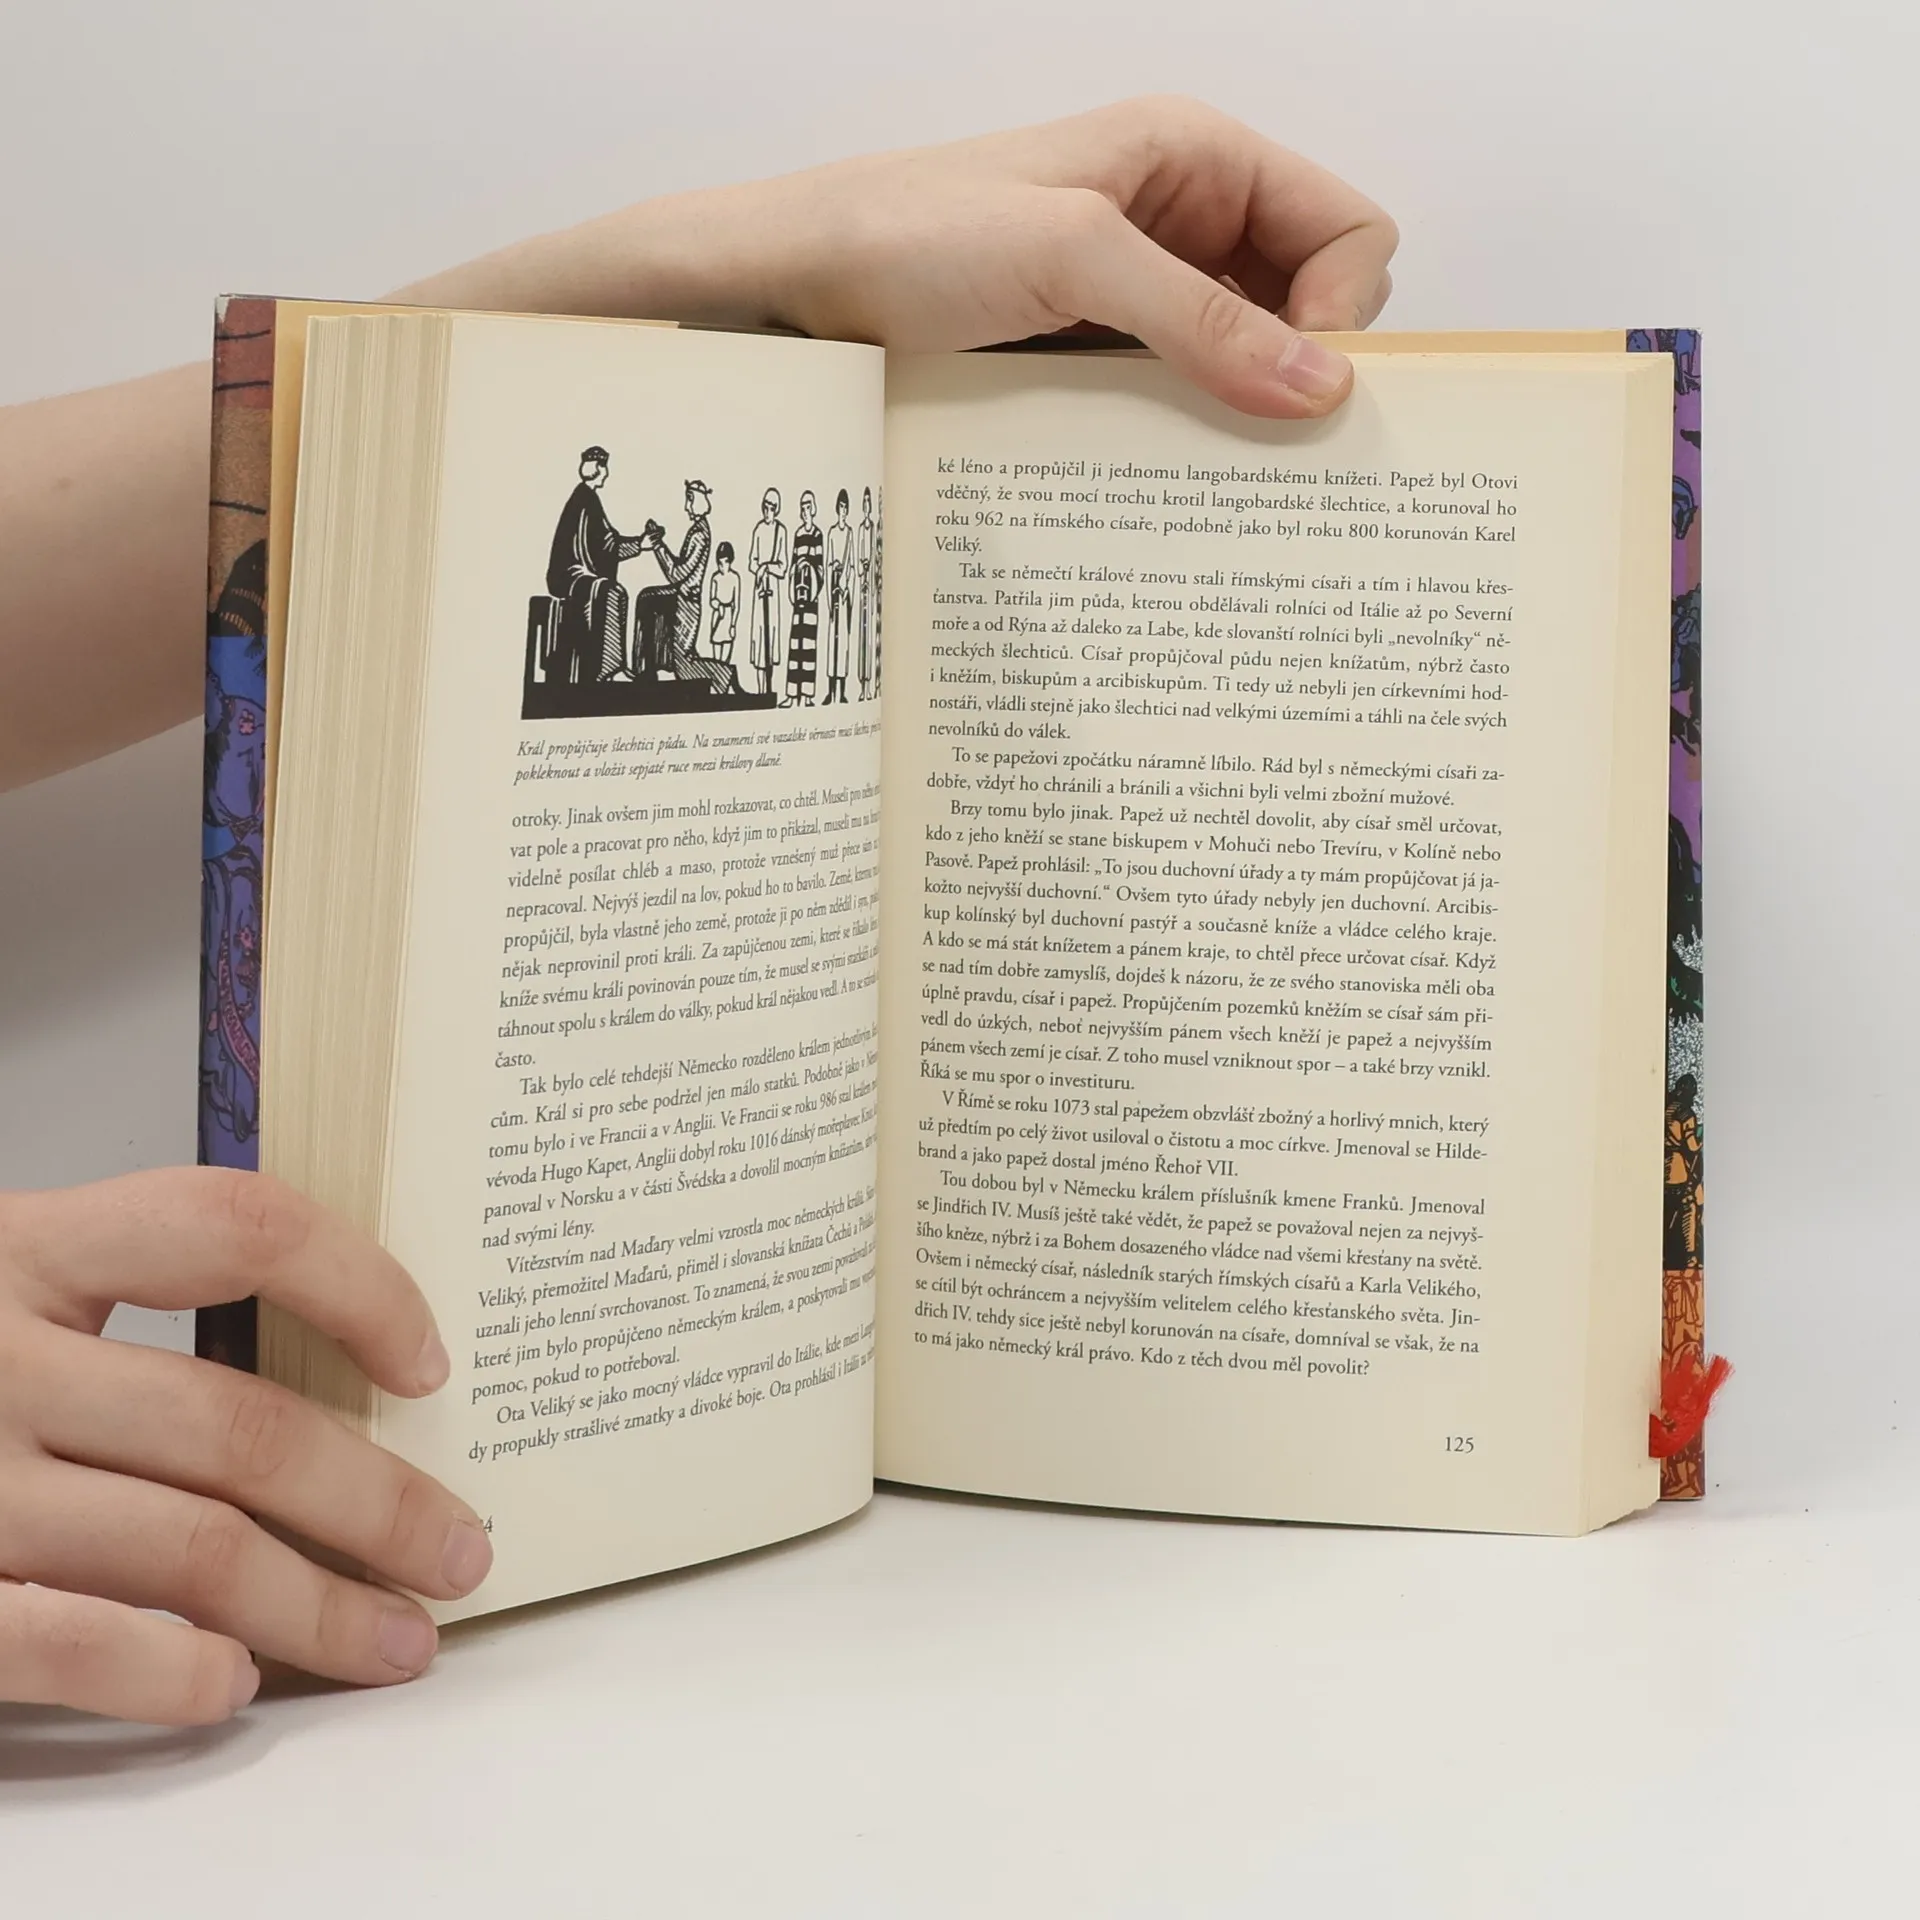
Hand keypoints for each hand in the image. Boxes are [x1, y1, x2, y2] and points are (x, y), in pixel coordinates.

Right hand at [0, 1168, 492, 1725]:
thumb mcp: (1, 1287)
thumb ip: (126, 1299)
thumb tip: (337, 1364)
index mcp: (24, 1247)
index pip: (233, 1226)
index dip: (356, 1286)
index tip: (430, 1362)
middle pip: (239, 1424)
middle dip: (378, 1501)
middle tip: (459, 1551)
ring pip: (187, 1545)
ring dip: (318, 1607)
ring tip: (395, 1642)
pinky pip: (66, 1642)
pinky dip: (169, 1670)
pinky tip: (236, 1685)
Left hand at [401, 96, 1395, 419]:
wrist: (788, 292)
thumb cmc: (909, 235)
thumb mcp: (1071, 255)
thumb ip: (1203, 318)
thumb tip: (1325, 389)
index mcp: (1196, 159)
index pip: (1347, 230)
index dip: (1345, 309)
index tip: (1304, 386)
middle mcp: (1180, 225)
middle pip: (1308, 307)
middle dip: (1303, 375)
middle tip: (1272, 452)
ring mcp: (1137, 301)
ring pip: (1244, 368)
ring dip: (1242, 421)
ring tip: (1219, 479)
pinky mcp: (1094, 363)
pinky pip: (1176, 406)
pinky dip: (1185, 443)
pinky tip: (1165, 481)